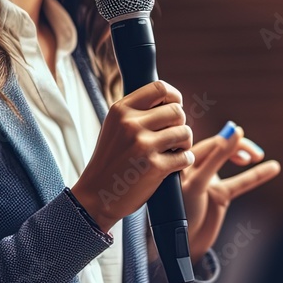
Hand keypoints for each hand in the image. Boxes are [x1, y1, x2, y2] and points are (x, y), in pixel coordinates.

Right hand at [72, 80, 195, 232]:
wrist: (97, 195)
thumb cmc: (110, 160)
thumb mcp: (114, 127)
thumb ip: (136, 112)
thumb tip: (169, 101)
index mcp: (121, 110)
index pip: (159, 88)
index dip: (175, 96)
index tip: (175, 106)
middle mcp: (131, 124)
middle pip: (177, 111)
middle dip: (181, 123)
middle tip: (175, 136)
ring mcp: (143, 145)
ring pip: (185, 132)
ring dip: (185, 143)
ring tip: (176, 150)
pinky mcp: (155, 167)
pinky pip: (186, 156)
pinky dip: (185, 161)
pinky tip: (176, 164)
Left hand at [179, 122, 279, 265]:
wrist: (180, 248)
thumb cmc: (180, 214)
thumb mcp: (197, 184)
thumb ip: (215, 159)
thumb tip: (232, 132)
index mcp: (182, 161)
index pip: (208, 143)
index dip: (225, 139)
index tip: (239, 134)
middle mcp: (194, 167)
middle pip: (220, 147)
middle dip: (237, 146)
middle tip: (253, 154)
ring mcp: (207, 180)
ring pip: (230, 161)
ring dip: (245, 154)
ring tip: (258, 156)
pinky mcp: (219, 196)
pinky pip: (240, 183)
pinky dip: (255, 176)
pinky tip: (273, 168)